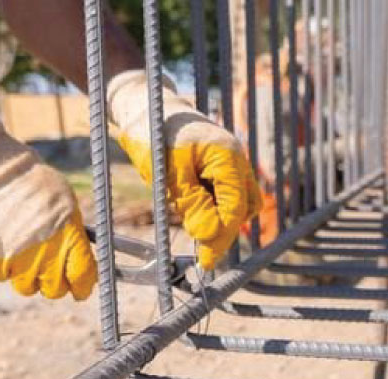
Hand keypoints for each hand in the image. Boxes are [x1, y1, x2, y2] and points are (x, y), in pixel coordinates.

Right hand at [0, 122, 96, 299]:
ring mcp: (15, 259)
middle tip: (52, 269)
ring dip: (29, 276)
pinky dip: (3, 267)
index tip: (81, 286)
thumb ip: (75, 235)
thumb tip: (82, 258)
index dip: (83, 285)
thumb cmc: (33, 181)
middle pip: (54, 290)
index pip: (83, 277)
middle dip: (56, 283)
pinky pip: (0, 277)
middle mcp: (44, 254)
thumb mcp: (66, 203)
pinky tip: (5, 247)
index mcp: (68, 236)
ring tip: (26, 255)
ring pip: (26, 288)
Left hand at [108, 71, 261, 268]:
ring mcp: (228, 161)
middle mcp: (234, 158)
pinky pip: (222, 192)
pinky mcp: (216, 165)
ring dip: (216, 216)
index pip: (236, 208)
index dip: (221, 237)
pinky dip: (209, 204)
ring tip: (188, 216)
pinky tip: (188, 203)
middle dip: (223, 227)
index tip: (206, 262)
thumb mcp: (169, 176)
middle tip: (198, 247)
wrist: (144, 106)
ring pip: (235, 201)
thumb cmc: (154, 135)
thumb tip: (209, 238)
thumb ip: (193, 206)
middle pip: (242, 207)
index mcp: (227, 156)